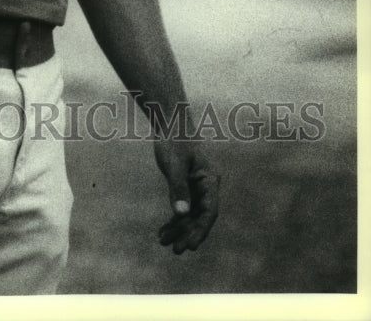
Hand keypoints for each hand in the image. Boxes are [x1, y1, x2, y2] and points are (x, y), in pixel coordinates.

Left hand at [154, 138, 219, 252]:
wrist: (170, 122)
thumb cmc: (174, 140)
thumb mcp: (174, 164)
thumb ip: (178, 188)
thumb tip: (181, 214)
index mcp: (210, 180)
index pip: (209, 211)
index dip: (201, 230)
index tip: (191, 245)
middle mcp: (206, 187)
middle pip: (199, 216)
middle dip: (188, 234)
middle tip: (176, 251)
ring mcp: (196, 187)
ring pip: (190, 214)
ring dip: (178, 229)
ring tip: (164, 243)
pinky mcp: (186, 186)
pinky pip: (182, 207)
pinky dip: (173, 219)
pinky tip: (162, 231)